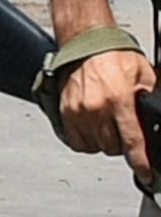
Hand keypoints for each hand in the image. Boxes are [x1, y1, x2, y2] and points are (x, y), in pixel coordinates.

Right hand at [60, 48, 160, 180]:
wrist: (86, 41)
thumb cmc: (115, 55)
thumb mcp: (145, 76)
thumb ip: (151, 99)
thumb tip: (157, 118)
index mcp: (119, 99)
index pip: (132, 141)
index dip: (141, 163)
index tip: (146, 175)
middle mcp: (96, 108)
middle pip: (112, 147)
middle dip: (122, 145)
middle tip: (124, 131)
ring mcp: (78, 110)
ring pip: (95, 146)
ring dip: (104, 142)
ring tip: (109, 128)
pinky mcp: (65, 111)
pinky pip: (77, 141)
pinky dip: (86, 141)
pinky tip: (93, 130)